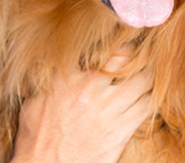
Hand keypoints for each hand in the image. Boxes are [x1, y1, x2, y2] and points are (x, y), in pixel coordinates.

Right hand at [11, 50, 151, 162]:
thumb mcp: (35, 101)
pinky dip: (148, 100)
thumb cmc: (36, 139)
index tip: (126, 49)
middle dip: (138, 59)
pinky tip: (144, 100)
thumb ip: (54, 78)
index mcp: (69, 77)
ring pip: (143, 81)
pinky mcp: (120, 130)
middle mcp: (91, 88)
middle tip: (141, 61)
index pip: (103, 48)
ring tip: (145, 79)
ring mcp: (108, 109)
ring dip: (146, 79)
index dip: (121, 46)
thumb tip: (62, 60)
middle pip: (129, 60)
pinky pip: (146, 106)